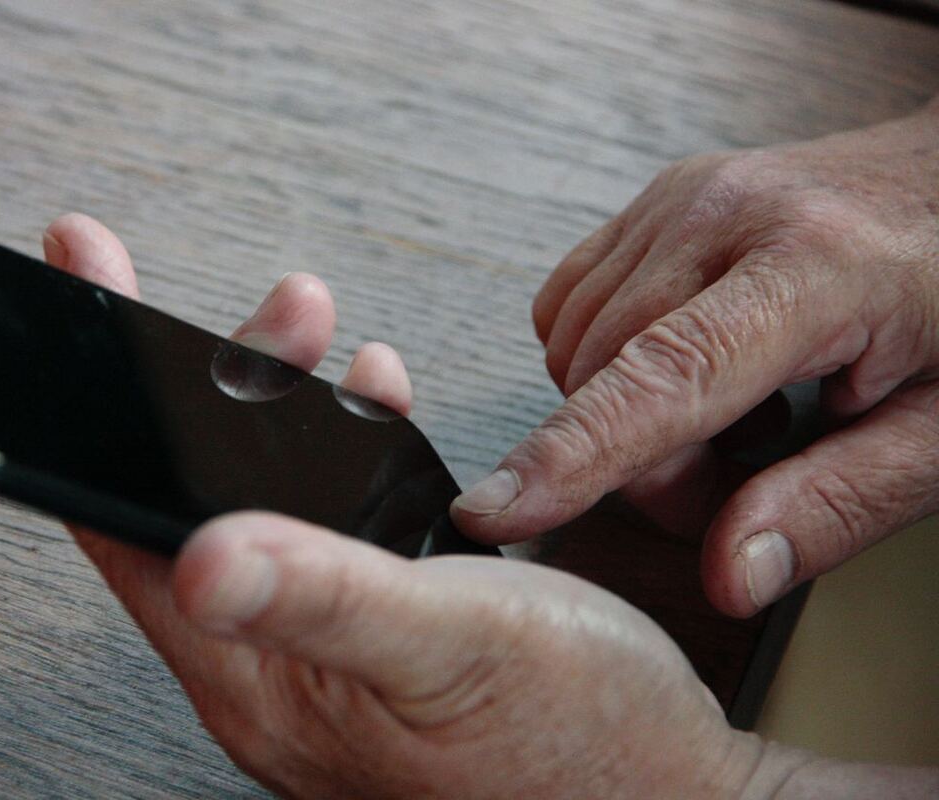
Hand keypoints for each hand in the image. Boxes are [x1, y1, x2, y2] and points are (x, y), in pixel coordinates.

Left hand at [39, 215, 757, 797]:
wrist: (674, 796)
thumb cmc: (584, 746)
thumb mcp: (455, 649)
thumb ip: (328, 596)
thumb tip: (200, 556)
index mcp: (261, 673)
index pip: (130, 522)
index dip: (95, 400)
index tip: (82, 283)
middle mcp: (275, 662)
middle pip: (194, 499)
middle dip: (211, 381)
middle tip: (263, 305)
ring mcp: (325, 646)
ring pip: (265, 501)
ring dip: (278, 406)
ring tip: (311, 330)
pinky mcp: (376, 630)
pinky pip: (328, 522)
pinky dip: (340, 448)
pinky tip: (370, 406)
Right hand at [452, 101, 938, 616]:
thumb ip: (838, 504)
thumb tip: (730, 573)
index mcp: (816, 267)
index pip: (664, 376)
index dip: (574, 455)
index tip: (496, 510)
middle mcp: (729, 215)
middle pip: (606, 376)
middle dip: (649, 465)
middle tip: (741, 478)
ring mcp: (683, 199)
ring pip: (575, 345)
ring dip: (626, 414)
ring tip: (729, 416)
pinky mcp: (657, 202)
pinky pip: (572, 304)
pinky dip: (605, 362)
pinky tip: (685, 367)